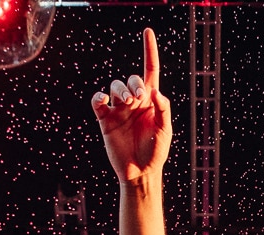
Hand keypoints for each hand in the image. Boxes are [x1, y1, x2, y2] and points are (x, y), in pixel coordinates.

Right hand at [92, 29, 169, 185]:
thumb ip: (162, 109)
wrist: (140, 172)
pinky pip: (98, 101)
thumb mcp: (165, 131)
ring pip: (115, 86)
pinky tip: (104, 101)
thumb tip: (154, 91)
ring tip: (126, 103)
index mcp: (151, 101)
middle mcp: (134, 102)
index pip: (151, 70)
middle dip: (134, 84)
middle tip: (138, 98)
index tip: (147, 32)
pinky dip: (99, 97)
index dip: (150, 51)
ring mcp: (119, 110)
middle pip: (131, 79)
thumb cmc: (156, 152)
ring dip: (120, 90)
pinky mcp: (105, 119)